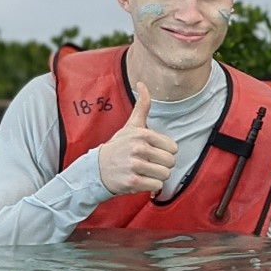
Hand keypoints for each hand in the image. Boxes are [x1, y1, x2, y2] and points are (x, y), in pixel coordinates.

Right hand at [98, 81, 178, 195]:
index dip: (164, 152)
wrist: (96, 169)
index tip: (151, 152)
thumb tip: (142, 83)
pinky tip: (139, 180)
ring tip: (143, 172)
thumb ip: (142, 106)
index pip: (173, 148)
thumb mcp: (131, 125)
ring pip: (165, 175)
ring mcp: (135, 165)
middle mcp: (139, 148)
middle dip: (161, 165)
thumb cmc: (118, 147)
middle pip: (171, 162)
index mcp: (143, 134)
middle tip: (147, 164)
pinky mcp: (133, 181)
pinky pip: (157, 186)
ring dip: (156, 177)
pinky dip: (151, 187)